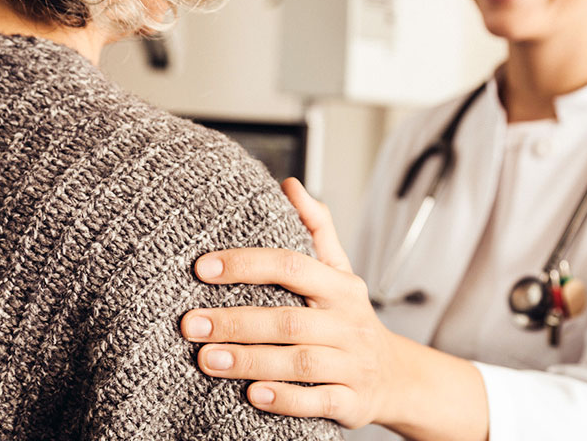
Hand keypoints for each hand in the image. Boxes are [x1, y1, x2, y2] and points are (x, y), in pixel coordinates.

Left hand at [181, 179, 402, 428]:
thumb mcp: (340, 273)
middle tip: (190, 324)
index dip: (247, 264)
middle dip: (236, 321)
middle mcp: (348, 323)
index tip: (203, 268)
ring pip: (300, 362)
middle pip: (289, 319)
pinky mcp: (352, 401)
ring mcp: (352, 364)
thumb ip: (316, 229)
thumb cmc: (351, 319)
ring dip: (251, 360)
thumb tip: (290, 185)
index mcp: (341, 287)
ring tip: (207, 359)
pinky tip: (253, 396)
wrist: (396, 377)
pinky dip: (286, 399)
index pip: (292, 266)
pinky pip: (319, 401)